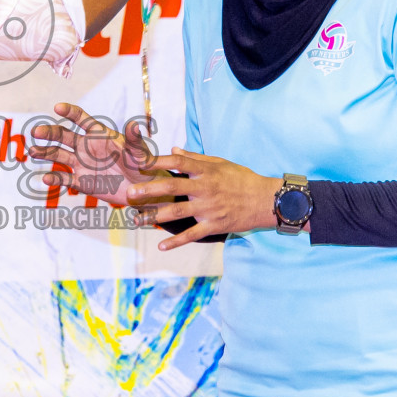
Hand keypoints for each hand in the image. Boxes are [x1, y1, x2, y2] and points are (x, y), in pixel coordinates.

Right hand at [27, 102, 160, 207]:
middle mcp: (86, 146)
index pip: (81, 119)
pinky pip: (64, 179)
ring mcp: (81, 164)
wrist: (140, 189)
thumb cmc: (141, 166)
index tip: (58, 107)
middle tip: (36, 132)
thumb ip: (134, 140)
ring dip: (45, 152)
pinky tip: (45, 178)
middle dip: (49, 133)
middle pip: (63, 136)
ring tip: (32, 151)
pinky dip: (54, 179)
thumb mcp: (139, 153)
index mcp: (98, 134)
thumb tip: (135, 125)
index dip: (70, 112)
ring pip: (58, 155)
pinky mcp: (81, 181)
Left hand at [127, 146, 279, 249]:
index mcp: (207, 172)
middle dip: (150, 190)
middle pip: (174, 188)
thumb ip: (196, 158)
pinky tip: (161, 246)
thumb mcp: (221, 163)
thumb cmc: (242, 178)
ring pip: (179, 212)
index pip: (179, 163)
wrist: (265, 200)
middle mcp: (206, 189)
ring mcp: (209, 209)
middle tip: (131, 192)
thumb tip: (173, 150)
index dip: (158, 162)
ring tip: (138, 219)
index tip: (140, 162)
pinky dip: (177, 242)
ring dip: (157, 216)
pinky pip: (192, 235)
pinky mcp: (214, 225)